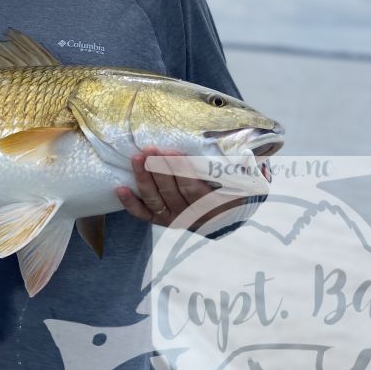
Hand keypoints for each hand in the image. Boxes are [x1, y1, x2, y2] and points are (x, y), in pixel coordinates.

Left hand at [116, 146, 238, 228]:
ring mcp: (174, 219)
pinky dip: (130, 204)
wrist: (228, 214)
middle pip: (171, 193)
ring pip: (155, 200)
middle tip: (151, 149)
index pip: (194, 189)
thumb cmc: (236, 189)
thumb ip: (248, 168)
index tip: (174, 153)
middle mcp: (191, 216)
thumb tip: (252, 151)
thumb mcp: (249, 181)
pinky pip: (143, 215)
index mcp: (213, 206)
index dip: (182, 172)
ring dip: (143, 180)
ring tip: (136, 159)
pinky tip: (119, 188)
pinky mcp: (161, 220)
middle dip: (159, 170)